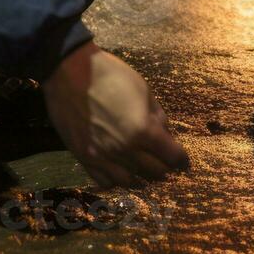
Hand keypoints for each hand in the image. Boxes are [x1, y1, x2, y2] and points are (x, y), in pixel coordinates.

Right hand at [42, 41, 189, 187]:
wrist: (69, 72)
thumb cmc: (110, 75)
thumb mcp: (143, 89)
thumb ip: (157, 115)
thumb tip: (165, 134)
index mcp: (142, 130)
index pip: (172, 157)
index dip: (182, 160)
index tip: (183, 161)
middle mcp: (124, 149)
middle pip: (154, 173)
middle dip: (164, 168)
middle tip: (165, 163)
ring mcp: (102, 157)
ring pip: (130, 182)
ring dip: (141, 177)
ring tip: (143, 169)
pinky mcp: (83, 158)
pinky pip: (105, 181)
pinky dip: (116, 180)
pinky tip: (120, 170)